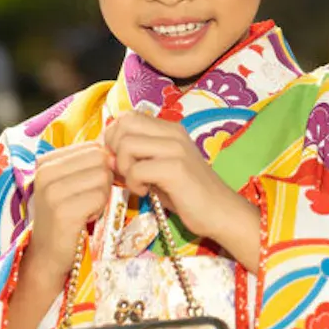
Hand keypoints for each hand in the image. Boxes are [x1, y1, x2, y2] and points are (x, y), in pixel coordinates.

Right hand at [27, 142, 112, 285]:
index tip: (88, 186)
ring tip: (86, 209)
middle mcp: (45, 172)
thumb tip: (119, 154)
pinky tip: (86, 218)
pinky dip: (100, 208)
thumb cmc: (66, 215)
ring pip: (103, 177)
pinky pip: (100, 196)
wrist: (48, 255)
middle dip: (104, 179)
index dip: (102, 166)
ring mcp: (52, 191)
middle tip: (89, 199)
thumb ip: (92, 163)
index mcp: (46, 161)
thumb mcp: (73, 183)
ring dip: (102, 195)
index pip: (93, 147)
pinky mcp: (63, 210)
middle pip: (100, 159)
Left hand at [104, 112, 258, 266]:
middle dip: (114, 149)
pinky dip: (133, 184)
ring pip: (127, 144)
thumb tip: (107, 155)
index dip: (114, 137)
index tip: (119, 160)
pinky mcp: (176, 169)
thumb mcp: (159, 169)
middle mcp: (173, 132)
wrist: (220, 212)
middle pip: (124, 124)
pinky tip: (145, 192)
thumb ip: (136, 157)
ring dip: (124, 168)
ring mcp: (176, 148)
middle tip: (124, 171)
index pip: (128, 117)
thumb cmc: (187, 194)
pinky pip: (137, 169)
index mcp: (170, 128)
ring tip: (136, 183)